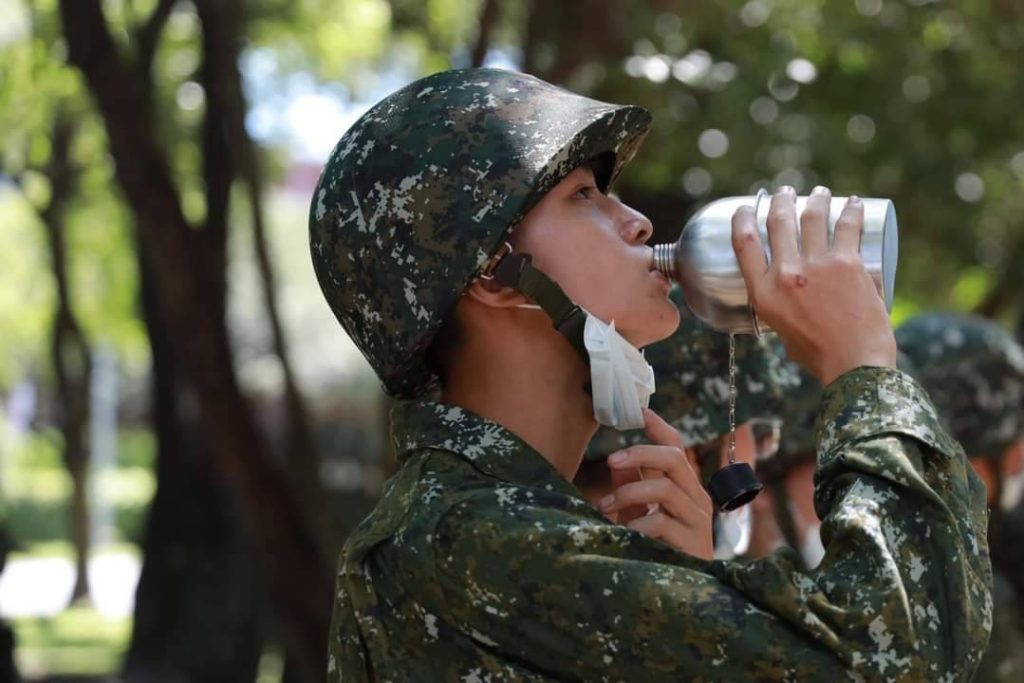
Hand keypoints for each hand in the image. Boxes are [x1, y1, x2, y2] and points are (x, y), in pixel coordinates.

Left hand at [600, 409, 712, 559]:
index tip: (639, 410)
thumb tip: (616, 462)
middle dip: (640, 454)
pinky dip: (636, 525)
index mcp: (685, 488)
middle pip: (674, 459)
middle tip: (610, 459)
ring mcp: (699, 521)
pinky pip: (661, 522)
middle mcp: (697, 499)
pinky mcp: (694, 544)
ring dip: (629, 493)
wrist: (679, 593)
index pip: (677, 448)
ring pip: (665, 489)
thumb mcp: (639, 514)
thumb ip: (632, 487)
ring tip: (605, 507)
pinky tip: (624, 534)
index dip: (659, 427)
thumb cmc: (657, 550)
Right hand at [731, 185, 896, 385]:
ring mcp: (817, 266)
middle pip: (778, 222)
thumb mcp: (782, 331)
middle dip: (781, 201)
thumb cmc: (819, 355)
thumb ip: (782, 309)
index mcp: (764, 294)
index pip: (744, 243)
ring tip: (819, 192)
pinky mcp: (847, 263)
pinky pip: (848, 226)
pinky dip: (851, 209)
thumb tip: (793, 295)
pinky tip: (855, 202)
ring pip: (812, 217)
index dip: (742, 219)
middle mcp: (786, 275)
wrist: (854, 364)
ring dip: (815, 199)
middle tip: (785, 193)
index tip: (746, 208)